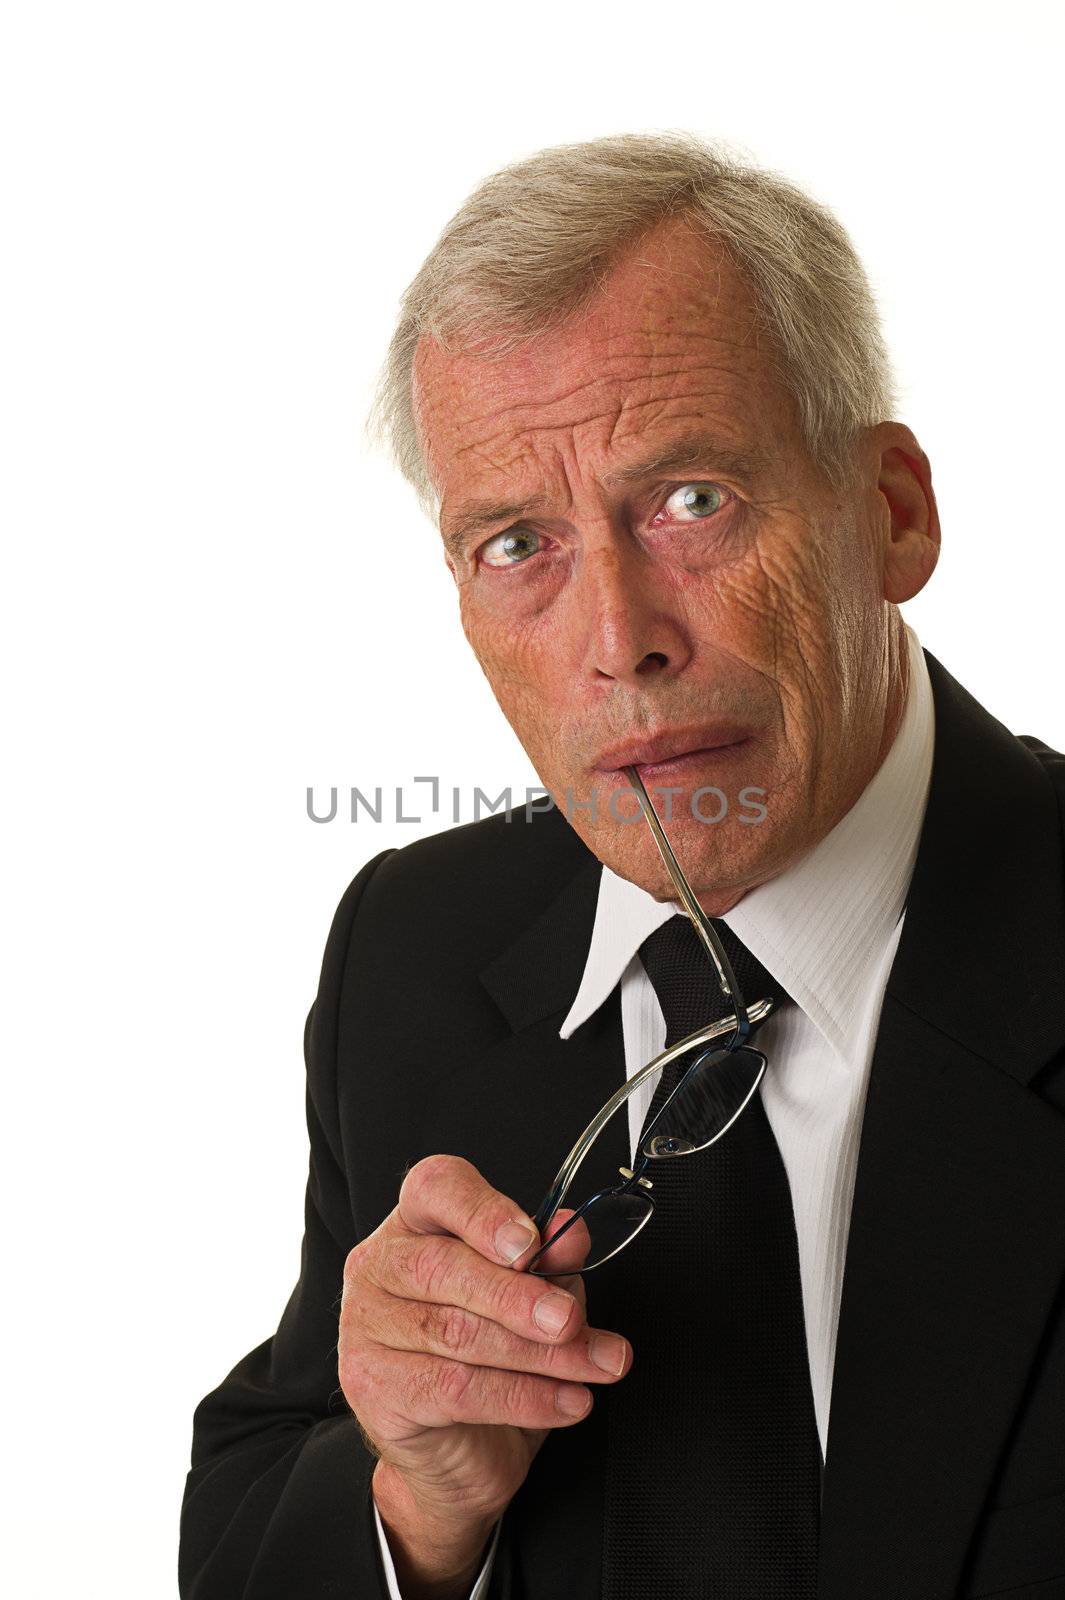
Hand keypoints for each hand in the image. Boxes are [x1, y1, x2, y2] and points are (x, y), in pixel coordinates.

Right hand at [339, 1154, 630, 1569]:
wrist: (458, 1448)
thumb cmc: (491, 1354)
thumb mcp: (535, 1295)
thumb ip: (551, 1259)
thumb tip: (571, 1232)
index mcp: (416, 1222)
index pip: (435, 1188)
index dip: (483, 1212)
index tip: (531, 1244)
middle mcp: (380, 1265)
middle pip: (444, 1267)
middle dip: (519, 1297)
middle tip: (571, 1321)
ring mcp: (367, 1327)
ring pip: (456, 1334)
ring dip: (540, 1355)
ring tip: (596, 1365)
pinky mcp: (375, 1388)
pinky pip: (455, 1390)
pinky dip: (523, 1397)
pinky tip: (567, 1400)